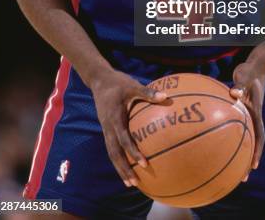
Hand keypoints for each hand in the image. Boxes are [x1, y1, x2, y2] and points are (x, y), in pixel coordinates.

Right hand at [90, 68, 166, 187]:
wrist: (99, 80)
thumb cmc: (118, 82)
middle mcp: (108, 127)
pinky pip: (112, 147)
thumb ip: (148, 93)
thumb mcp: (133, 85)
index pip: (124, 140)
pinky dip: (118, 159)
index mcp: (114, 118)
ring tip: (130, 183)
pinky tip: (128, 165)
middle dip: (124, 169)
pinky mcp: (106, 129)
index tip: (145, 164)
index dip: (133, 153)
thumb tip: (166, 97)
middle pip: (114, 154)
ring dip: (120, 168)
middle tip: (135, 183)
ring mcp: (106, 129)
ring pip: (111, 153)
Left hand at [230, 61, 264, 180]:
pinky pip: (232, 125)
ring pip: (243, 137)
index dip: (257, 152)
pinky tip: (212, 139)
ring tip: (227, 167)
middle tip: (241, 178)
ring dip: (237, 152)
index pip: (259, 136)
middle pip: (252, 143)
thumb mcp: (246, 76)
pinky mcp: (240, 110)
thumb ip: (241, 85)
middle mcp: (252, 117)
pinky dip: (225, 134)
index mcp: (256, 113)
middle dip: (247, 161)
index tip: (253, 166)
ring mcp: (247, 114)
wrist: (254, 66)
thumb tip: (234, 95)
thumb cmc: (250, 71)